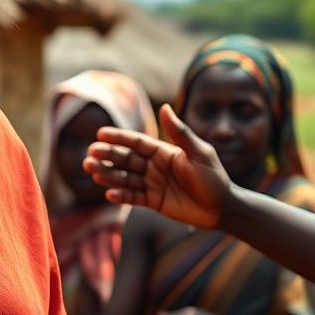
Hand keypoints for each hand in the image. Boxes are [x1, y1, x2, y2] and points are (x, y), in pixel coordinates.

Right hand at [82, 103, 230, 229]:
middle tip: (90, 154)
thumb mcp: (198, 153)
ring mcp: (152, 184)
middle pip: (125, 159)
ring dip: (108, 174)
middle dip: (107, 156)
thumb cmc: (214, 177)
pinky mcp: (153, 201)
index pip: (136, 142)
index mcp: (163, 151)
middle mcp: (154, 166)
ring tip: (92, 171)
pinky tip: (109, 194)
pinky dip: (121, 196)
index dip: (118, 137)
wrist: (223, 208)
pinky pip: (133, 197)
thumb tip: (165, 106)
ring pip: (125, 178)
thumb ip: (180, 132)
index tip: (100, 134)